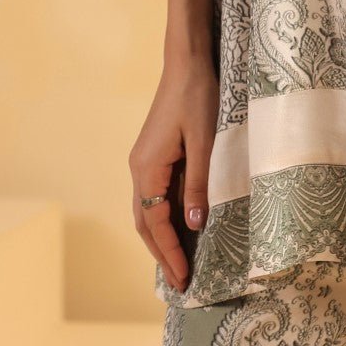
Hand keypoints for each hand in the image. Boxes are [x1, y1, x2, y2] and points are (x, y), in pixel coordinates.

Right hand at [129, 53, 217, 293]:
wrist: (188, 62)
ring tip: (179, 264)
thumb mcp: (206, 141)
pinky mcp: (155, 154)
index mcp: (147, 168)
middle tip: (180, 283)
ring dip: (161, 238)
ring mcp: (145, 160)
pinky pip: (156, 195)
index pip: (155, 223)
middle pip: (145, 222)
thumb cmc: (198, 96)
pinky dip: (165, 218)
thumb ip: (199, 183)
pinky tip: (181, 227)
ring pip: (148, 210)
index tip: (183, 280)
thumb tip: (194, 225)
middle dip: (161, 254)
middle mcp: (139, 168)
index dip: (169, 253)